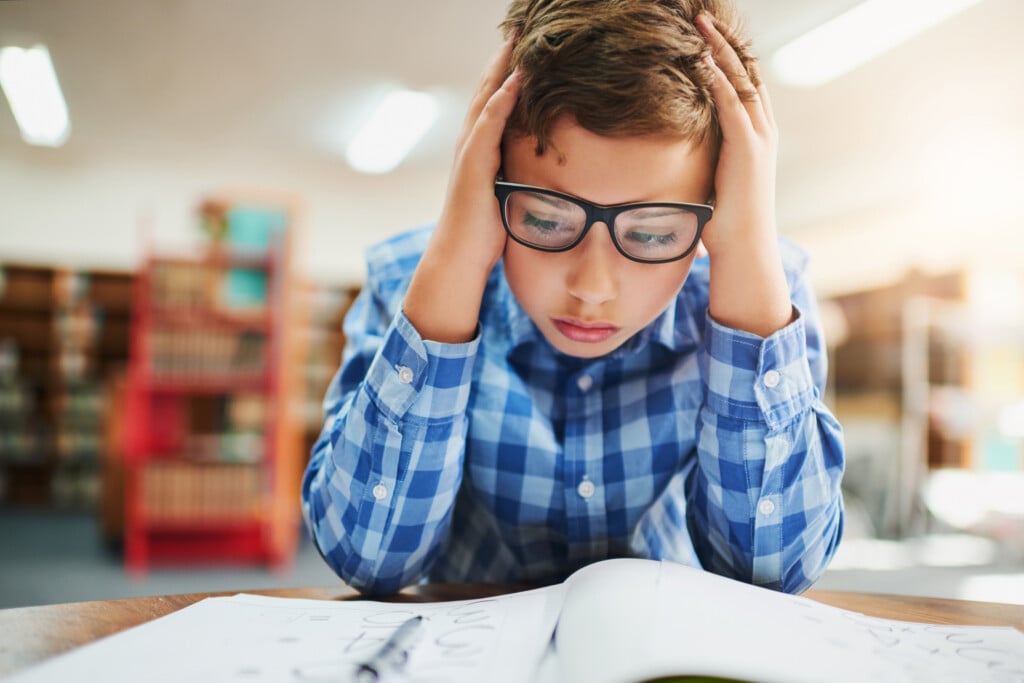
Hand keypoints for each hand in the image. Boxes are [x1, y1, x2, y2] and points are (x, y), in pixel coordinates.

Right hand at [436, 39, 520, 273]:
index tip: (524, 50)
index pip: (493, 103)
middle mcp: (469, 144)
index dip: (507, 75)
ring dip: (501, 67)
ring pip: (485, 98)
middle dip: (502, 59)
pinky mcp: (473, 162)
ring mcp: (468, 151)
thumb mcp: (506, 196)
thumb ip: (518, 176)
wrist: (460, 257)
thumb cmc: (484, 234)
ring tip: (517, 39)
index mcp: (479, 150)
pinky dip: (502, 97)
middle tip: (518, 29)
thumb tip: (545, 172)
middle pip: (486, 91)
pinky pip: (489, 122)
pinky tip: (517, 78)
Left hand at [695, 11, 776, 258]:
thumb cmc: (727, 221)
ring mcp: (758, 137)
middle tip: (705, 18)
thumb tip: (684, 157)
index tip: (710, 35)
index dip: (729, 57)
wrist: (746, 246)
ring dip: (721, 50)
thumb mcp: (716, 179)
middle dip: (726, 42)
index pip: (745, 84)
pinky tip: (703, 58)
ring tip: (702, 25)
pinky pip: (731, 103)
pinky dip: (718, 79)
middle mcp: (763, 130)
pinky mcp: (747, 148)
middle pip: (746, 72)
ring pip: (740, 80)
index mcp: (757, 136)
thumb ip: (708, 159)